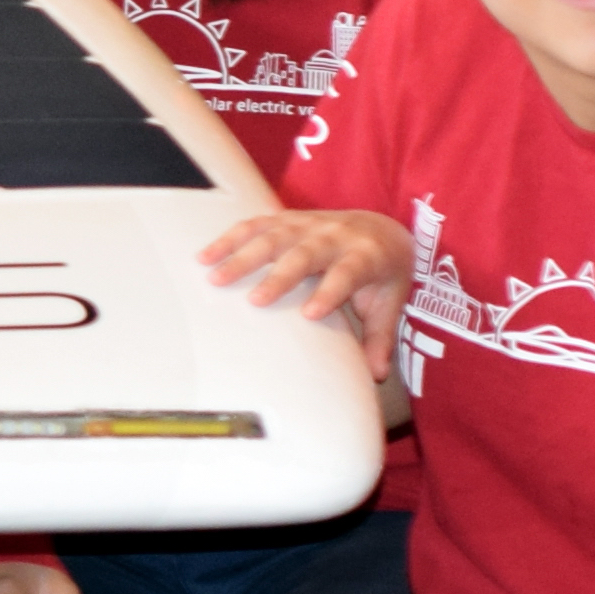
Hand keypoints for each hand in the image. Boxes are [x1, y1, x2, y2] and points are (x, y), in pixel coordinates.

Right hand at [199, 207, 414, 365]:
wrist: (381, 228)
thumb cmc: (382, 272)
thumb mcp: (388, 303)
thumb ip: (379, 337)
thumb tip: (376, 374)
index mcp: (365, 256)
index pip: (347, 273)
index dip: (330, 291)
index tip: (310, 314)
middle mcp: (336, 236)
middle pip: (305, 254)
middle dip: (279, 276)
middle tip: (255, 300)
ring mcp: (309, 224)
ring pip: (273, 236)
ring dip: (242, 256)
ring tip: (215, 277)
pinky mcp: (287, 219)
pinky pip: (255, 225)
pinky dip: (229, 239)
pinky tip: (206, 256)